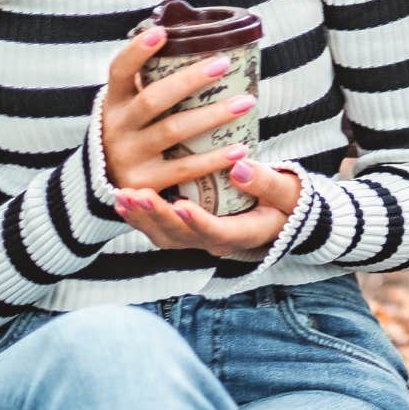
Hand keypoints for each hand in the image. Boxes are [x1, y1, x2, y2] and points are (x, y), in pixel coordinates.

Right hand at [100, 25, 253, 192]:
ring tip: (246, 102)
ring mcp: (129, 156)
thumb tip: (193, 42)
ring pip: (173, 130)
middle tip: (223, 64)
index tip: (162, 32)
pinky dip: (214, 158)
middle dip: (190, 80)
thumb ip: (151, 82)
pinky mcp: (145, 183)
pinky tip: (239, 149)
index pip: (119, 70)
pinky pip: (184, 168)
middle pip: (153, 99)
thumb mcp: (130, 107)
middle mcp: (117, 128)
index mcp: (114, 102)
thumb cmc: (135, 133)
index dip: (137, 51)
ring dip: (212, 115)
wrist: (110, 185)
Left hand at [113, 145, 302, 255]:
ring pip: (164, 236)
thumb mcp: (287, 190)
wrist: (281, 214)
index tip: (181, 204)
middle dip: (157, 216)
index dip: (197, 222)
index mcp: (242, 234)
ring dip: (142, 218)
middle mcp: (216, 242)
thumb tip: (240, 167)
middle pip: (181, 236)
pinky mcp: (187, 230)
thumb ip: (266, 181)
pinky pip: (159, 229)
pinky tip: (121, 200)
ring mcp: (198, 238)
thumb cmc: (286, 200)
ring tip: (122, 196)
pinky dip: (140, 217)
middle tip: (137, 195)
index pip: (216, 232)